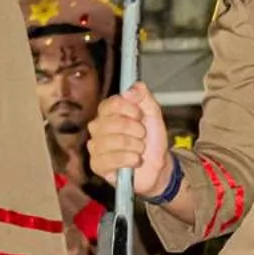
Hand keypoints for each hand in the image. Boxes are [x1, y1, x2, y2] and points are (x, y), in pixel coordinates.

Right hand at [87, 82, 172, 198]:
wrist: (158, 166)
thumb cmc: (152, 140)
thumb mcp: (153, 114)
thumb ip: (144, 97)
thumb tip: (132, 87)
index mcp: (108, 112)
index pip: (110, 104)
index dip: (128, 109)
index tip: (140, 115)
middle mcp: (98, 127)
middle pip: (111, 123)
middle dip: (134, 130)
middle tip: (142, 136)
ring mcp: (95, 146)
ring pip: (112, 141)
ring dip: (134, 146)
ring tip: (140, 149)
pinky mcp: (96, 165)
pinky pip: (110, 159)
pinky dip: (128, 159)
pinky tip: (134, 160)